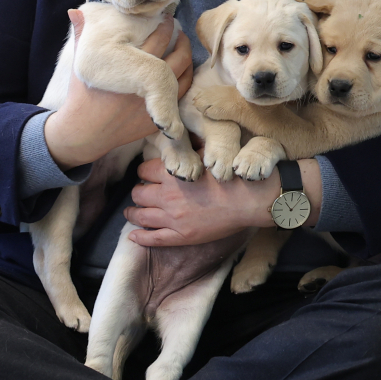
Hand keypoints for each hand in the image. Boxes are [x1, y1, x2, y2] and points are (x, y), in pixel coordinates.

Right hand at [45, 12, 192, 170]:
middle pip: (178, 58)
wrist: (84, 133)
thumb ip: (80, 36)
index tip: (167, 18)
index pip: (158, 40)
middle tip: (180, 32)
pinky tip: (181, 73)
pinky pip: (180, 97)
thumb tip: (75, 11)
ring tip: (183, 49)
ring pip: (184, 78)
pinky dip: (184, 82)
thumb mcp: (81, 64)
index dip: (166, 26)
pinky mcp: (158, 119)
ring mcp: (155, 104)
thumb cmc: (82, 96)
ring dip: (187, 60)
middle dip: (182, 41)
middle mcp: (146, 86)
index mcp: (130, 69)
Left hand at [124, 157, 280, 245]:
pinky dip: (140, 237)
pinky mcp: (182, 236)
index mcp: (172, 174)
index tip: (147, 174)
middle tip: (141, 192)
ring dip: (132, 213)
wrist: (249, 199)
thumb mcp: (208, 154)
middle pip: (138, 193)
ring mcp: (173, 218)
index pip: (144, 171)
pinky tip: (133, 236)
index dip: (144, 172)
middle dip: (138, 191)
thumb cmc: (231, 174)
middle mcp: (167, 196)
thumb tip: (180, 140)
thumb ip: (189, 150)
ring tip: (130, 212)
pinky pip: (154, 239)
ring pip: (141, 216)